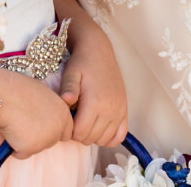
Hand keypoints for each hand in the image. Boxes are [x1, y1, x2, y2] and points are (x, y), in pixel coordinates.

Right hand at [0, 72, 73, 159]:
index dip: (54, 130)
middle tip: (26, 123)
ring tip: (17, 123)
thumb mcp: (43, 95)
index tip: (42, 126)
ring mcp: (45, 140)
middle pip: (52, 141)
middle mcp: (58, 128)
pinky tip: (10, 131)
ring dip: (27, 141)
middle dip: (41, 137)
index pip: (66, 132)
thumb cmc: (19, 90)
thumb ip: (51, 109)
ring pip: (37, 148)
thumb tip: (47, 117)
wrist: (3, 96)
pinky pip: (22, 153)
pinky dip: (15, 147)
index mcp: (64, 113)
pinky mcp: (30, 149)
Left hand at [60, 30, 128, 146]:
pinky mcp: (124, 110)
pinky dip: (109, 137)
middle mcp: (110, 109)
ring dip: (92, 135)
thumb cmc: (82, 63)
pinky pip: (120, 135)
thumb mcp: (71, 73)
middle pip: (91, 139)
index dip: (69, 131)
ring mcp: (119, 111)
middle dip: (79, 133)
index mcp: (95, 102)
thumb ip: (68, 88)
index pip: (80, 133)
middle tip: (73, 119)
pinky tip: (99, 127)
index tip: (66, 120)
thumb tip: (66, 100)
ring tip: (85, 121)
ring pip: (104, 140)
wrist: (99, 51)